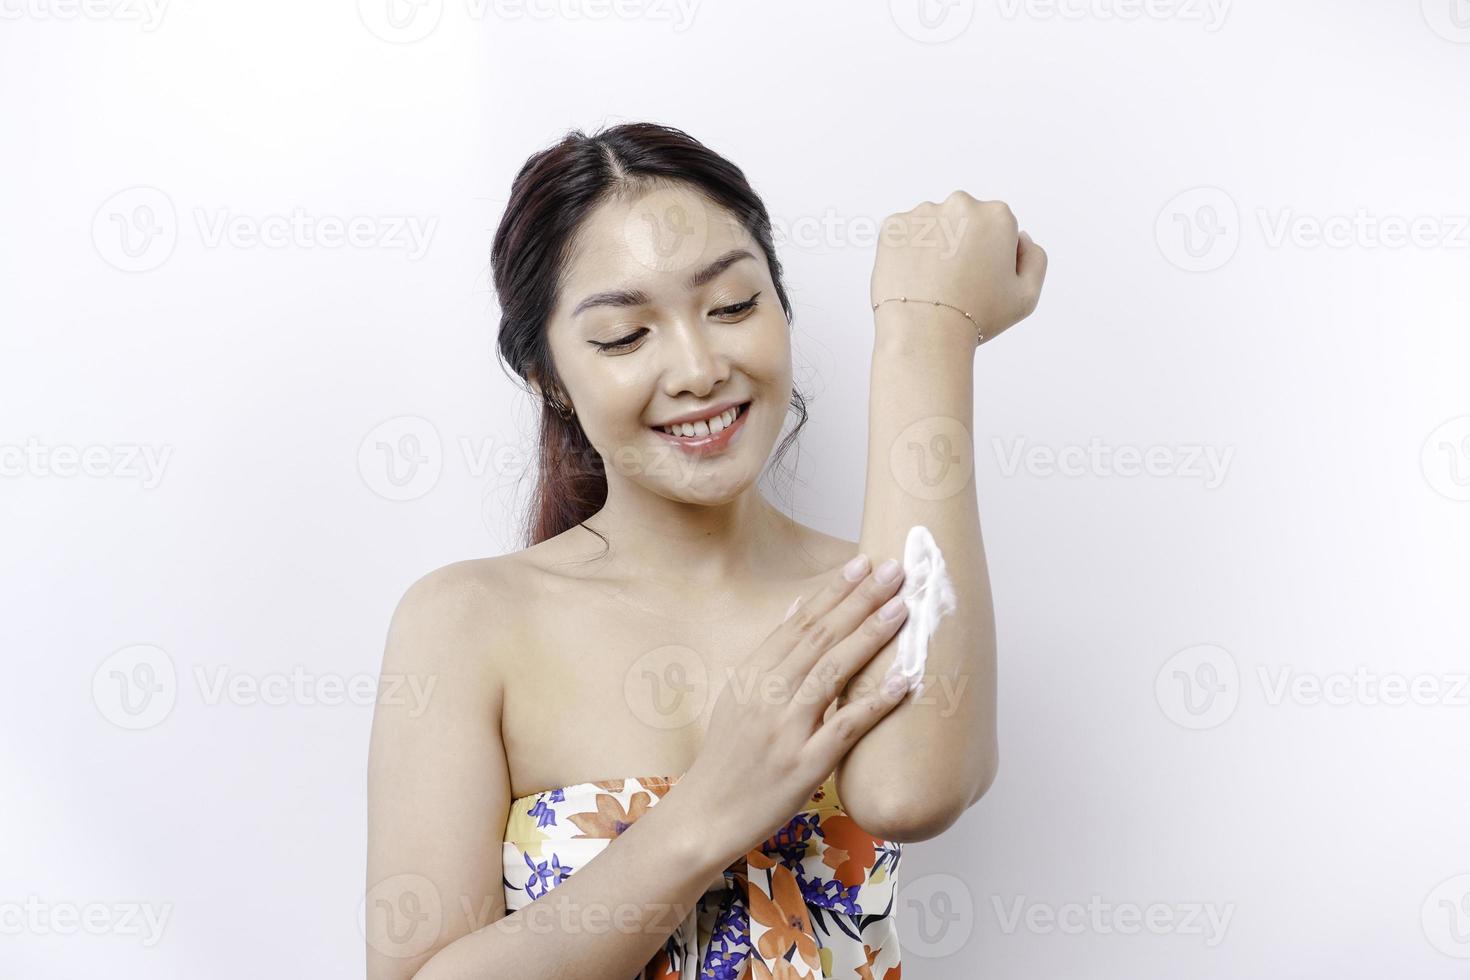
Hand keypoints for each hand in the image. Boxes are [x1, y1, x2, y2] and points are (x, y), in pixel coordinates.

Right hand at [670, 557, 911, 857]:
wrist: (706, 815)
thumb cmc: (728, 758)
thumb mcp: (739, 696)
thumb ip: (771, 654)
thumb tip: (799, 608)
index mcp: (752, 675)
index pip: (799, 623)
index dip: (833, 591)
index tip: (861, 563)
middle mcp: (766, 696)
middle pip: (819, 637)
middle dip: (859, 599)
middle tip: (893, 569)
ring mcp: (785, 730)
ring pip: (833, 672)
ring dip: (870, 635)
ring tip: (902, 607)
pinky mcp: (804, 765)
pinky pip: (845, 726)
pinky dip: (875, 700)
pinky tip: (903, 680)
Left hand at [870, 191, 1047, 343]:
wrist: (924, 333)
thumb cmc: (976, 317)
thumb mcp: (1026, 295)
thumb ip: (1035, 258)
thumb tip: (1022, 237)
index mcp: (997, 215)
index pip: (997, 229)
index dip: (991, 257)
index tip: (980, 280)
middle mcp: (960, 204)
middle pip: (964, 221)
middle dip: (962, 244)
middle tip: (955, 282)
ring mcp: (924, 213)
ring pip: (933, 226)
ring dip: (933, 246)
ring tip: (932, 283)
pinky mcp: (893, 226)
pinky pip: (904, 235)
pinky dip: (907, 252)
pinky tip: (913, 277)